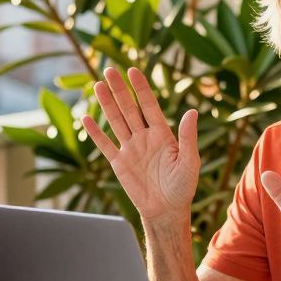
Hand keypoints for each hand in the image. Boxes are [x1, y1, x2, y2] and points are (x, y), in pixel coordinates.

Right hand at [82, 67, 198, 223]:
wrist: (166, 211)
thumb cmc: (182, 187)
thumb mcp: (189, 162)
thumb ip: (188, 137)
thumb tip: (192, 111)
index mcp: (163, 134)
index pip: (149, 105)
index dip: (141, 88)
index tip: (132, 71)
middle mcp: (144, 137)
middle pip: (129, 108)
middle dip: (120, 90)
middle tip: (109, 70)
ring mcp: (130, 149)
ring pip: (116, 121)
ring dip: (107, 104)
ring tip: (98, 85)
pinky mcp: (119, 163)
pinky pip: (105, 145)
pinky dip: (96, 133)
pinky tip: (87, 118)